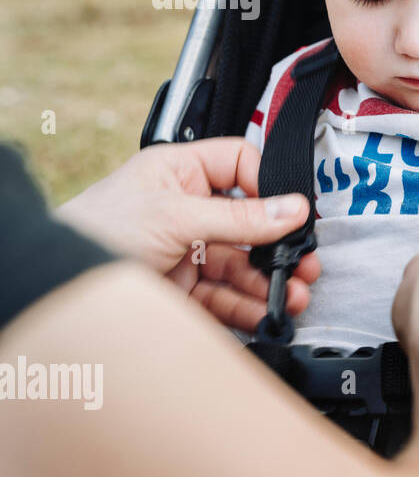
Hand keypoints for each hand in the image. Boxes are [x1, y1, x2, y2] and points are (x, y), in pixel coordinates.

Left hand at [53, 138, 320, 330]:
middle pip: (248, 223)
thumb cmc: (94, 230)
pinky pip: (226, 296)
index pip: (239, 165)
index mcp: (179, 172)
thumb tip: (294, 208)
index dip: (268, 184)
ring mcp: (185, 250)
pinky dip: (250, 306)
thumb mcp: (175, 214)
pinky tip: (268, 311)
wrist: (55, 287)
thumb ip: (239, 217)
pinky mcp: (182, 289)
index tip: (291, 210)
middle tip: (305, 262)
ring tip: (295, 295)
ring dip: (271, 281)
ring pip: (241, 265)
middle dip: (278, 246)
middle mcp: (185, 208)